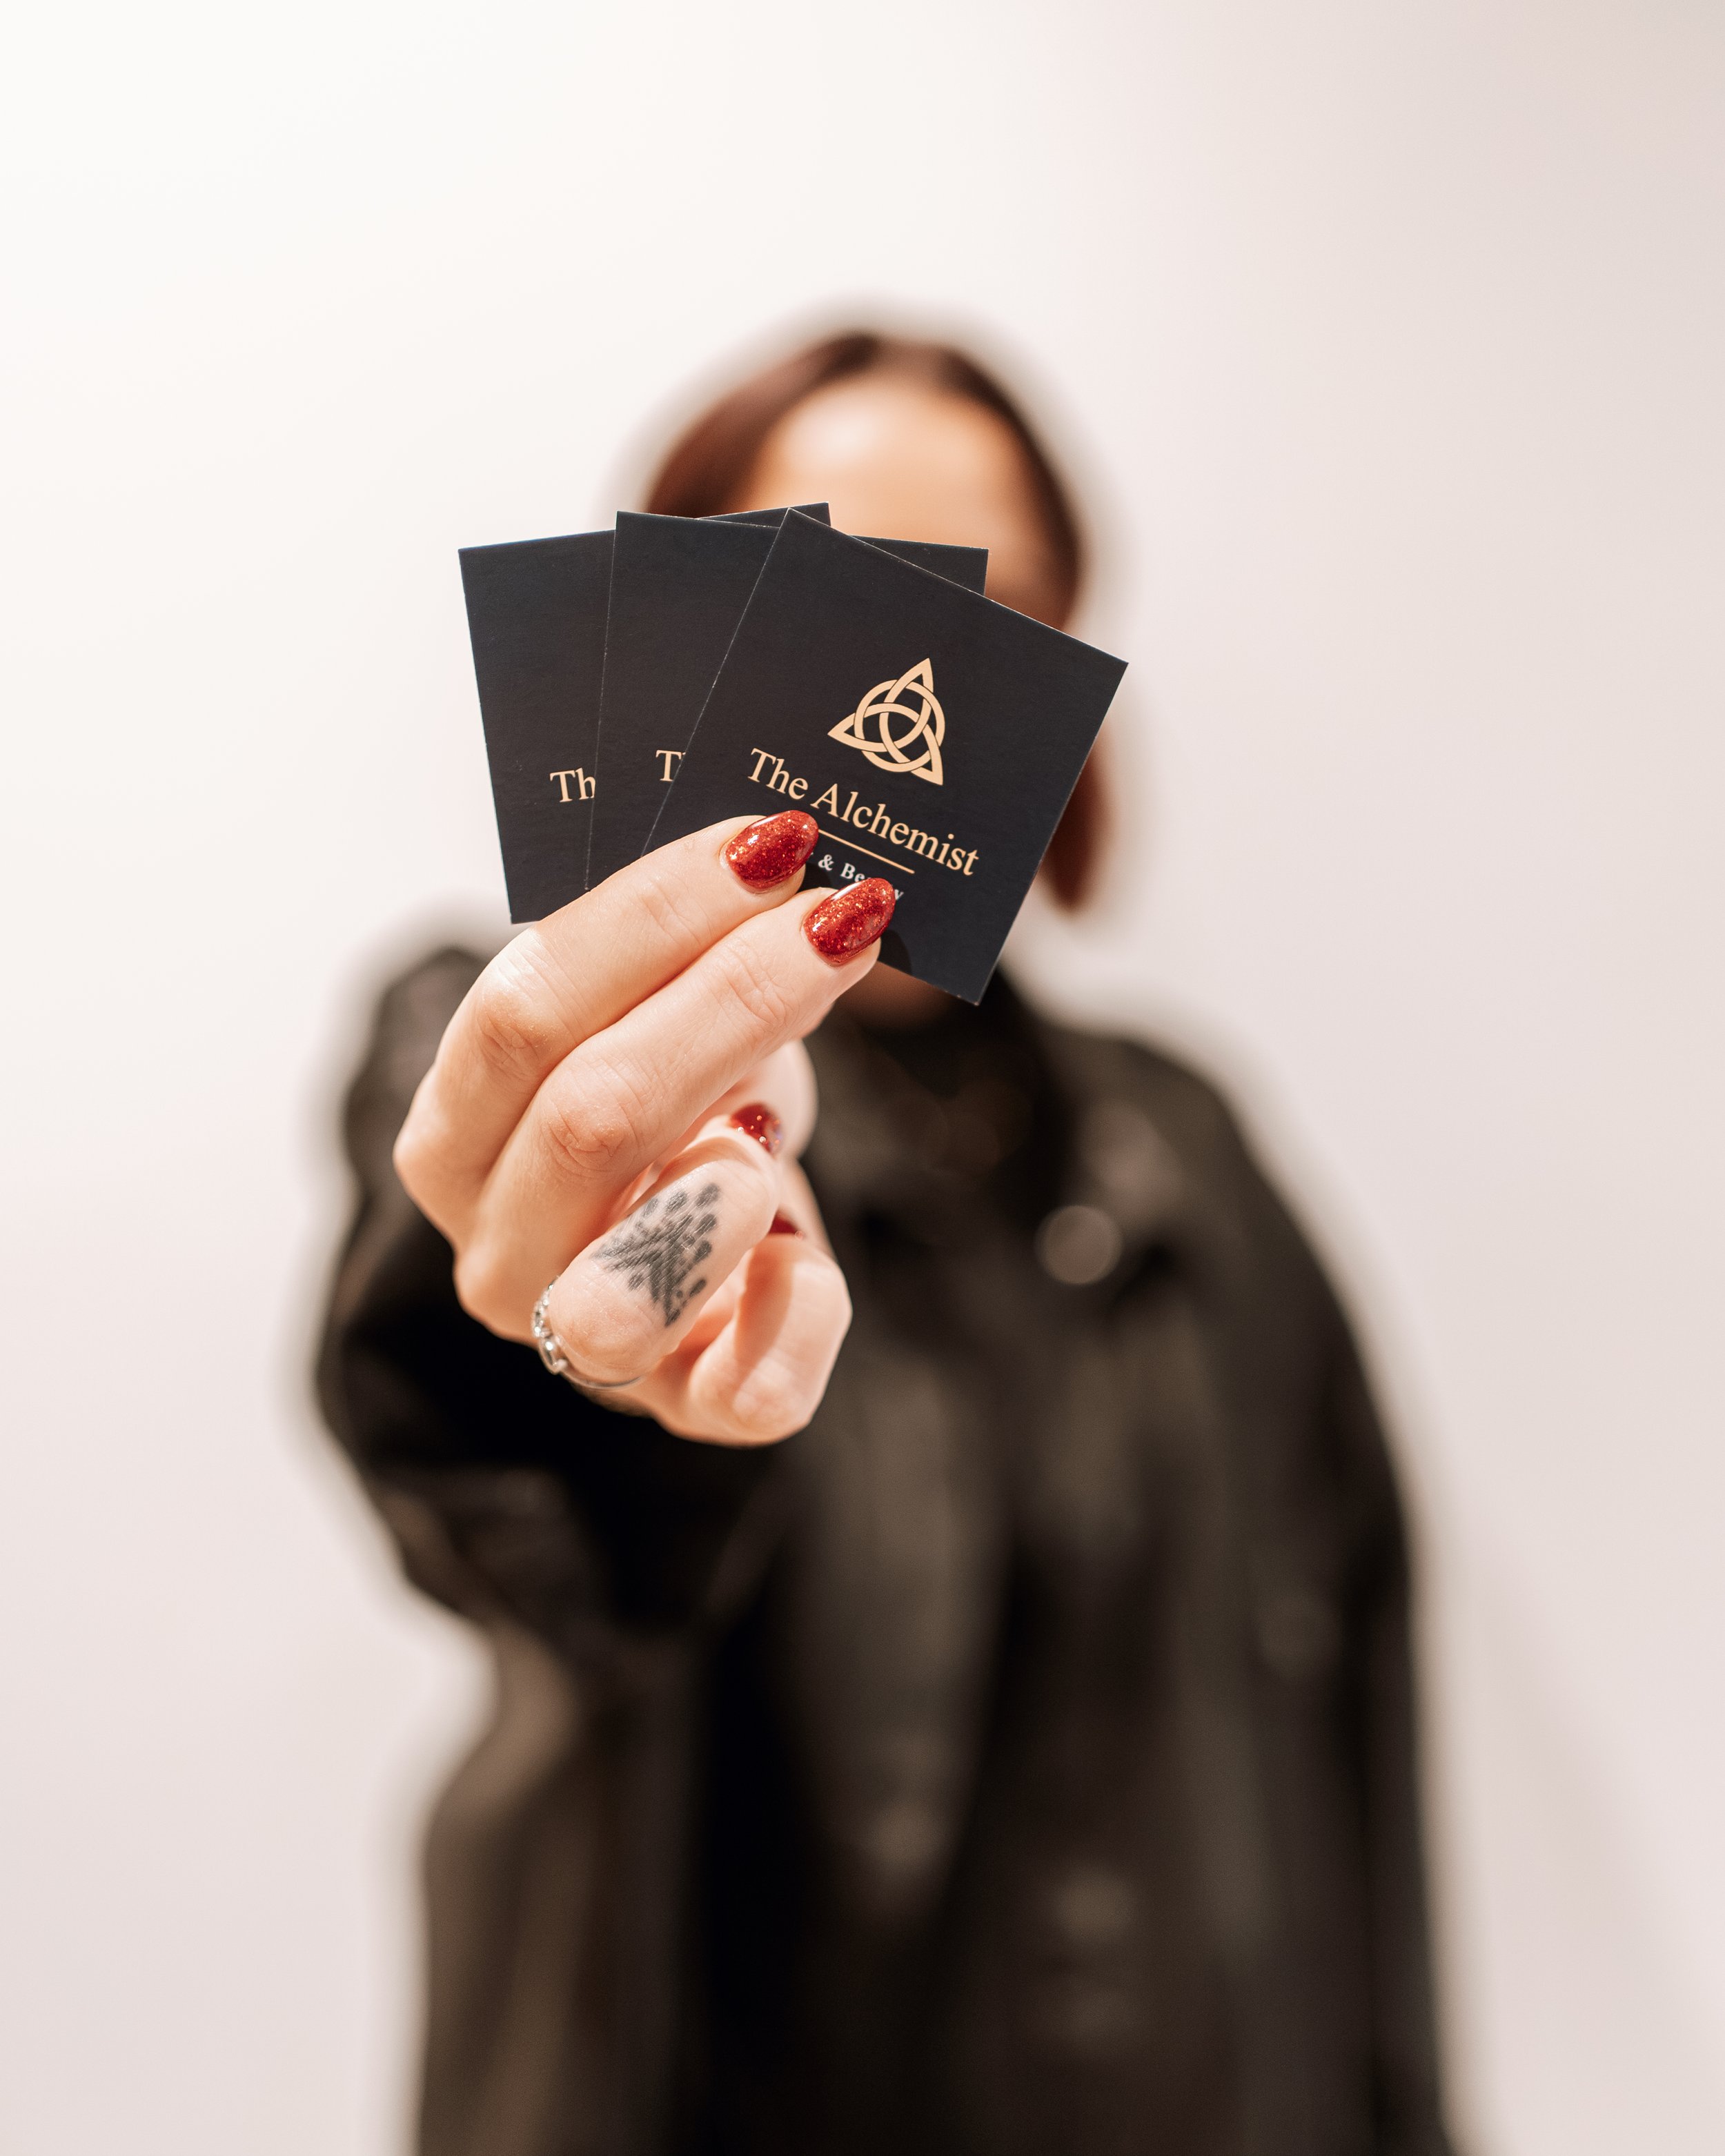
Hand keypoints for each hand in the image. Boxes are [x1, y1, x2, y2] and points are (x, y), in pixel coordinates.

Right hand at [393, 813, 894, 1443]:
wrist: (719, 1246)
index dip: (649, 916)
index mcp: (459, 1135)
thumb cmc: (688, 1101)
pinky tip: (813, 1260)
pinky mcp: (693, 1406)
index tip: (770, 840)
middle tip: (846, 913)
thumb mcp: (668, 1012)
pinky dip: (794, 1322)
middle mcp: (499, 1249)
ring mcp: (587, 1344)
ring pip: (622, 1287)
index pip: (520, 1013)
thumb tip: (778, 849)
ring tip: (778, 1119)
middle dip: (730, 999)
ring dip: (716, 1184)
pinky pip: (740, 1398)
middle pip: (587, 1118)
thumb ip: (679, 952)